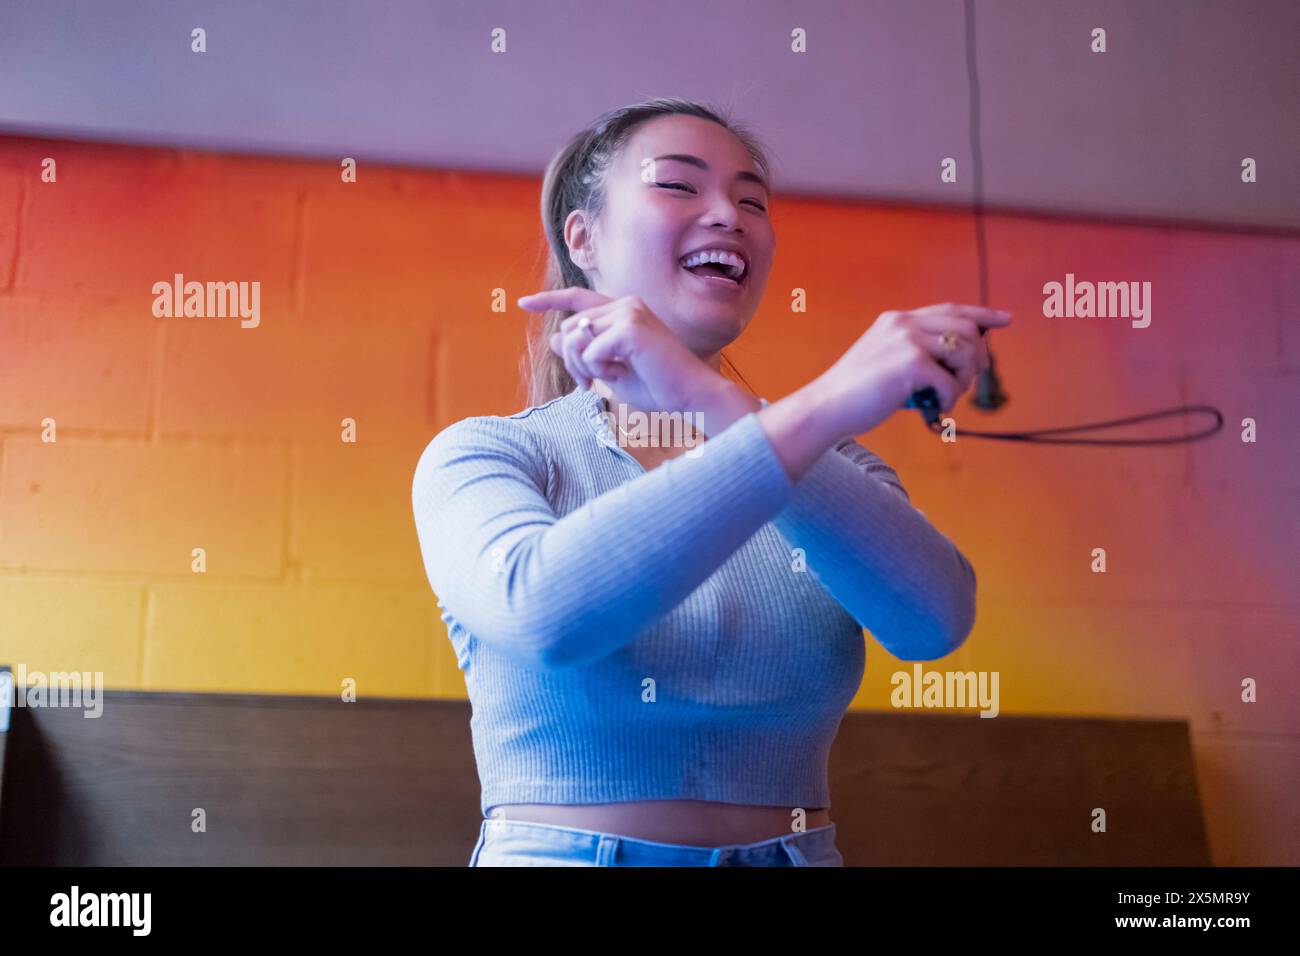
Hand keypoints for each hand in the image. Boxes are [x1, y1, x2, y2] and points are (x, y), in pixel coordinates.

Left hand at [517, 287, 723, 415]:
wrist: (689, 395)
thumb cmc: (656, 385)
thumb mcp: (611, 369)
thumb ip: (585, 351)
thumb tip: (555, 338)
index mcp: (624, 310)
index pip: (578, 299)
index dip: (549, 301)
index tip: (523, 304)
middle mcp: (625, 304)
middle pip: (569, 328)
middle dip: (571, 361)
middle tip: (589, 384)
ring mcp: (628, 313)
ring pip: (575, 339)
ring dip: (584, 367)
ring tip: (607, 378)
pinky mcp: (629, 328)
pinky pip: (590, 352)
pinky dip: (599, 369)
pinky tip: (622, 374)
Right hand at [809, 303, 1012, 436]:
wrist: (826, 407)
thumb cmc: (855, 394)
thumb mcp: (886, 361)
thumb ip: (916, 354)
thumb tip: (959, 366)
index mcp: (897, 320)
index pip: (951, 309)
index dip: (982, 314)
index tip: (1006, 319)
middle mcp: (904, 323)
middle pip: (968, 330)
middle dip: (977, 359)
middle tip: (967, 382)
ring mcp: (908, 340)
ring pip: (965, 353)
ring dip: (964, 381)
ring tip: (946, 397)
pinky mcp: (912, 363)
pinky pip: (952, 383)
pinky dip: (949, 400)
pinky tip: (933, 408)